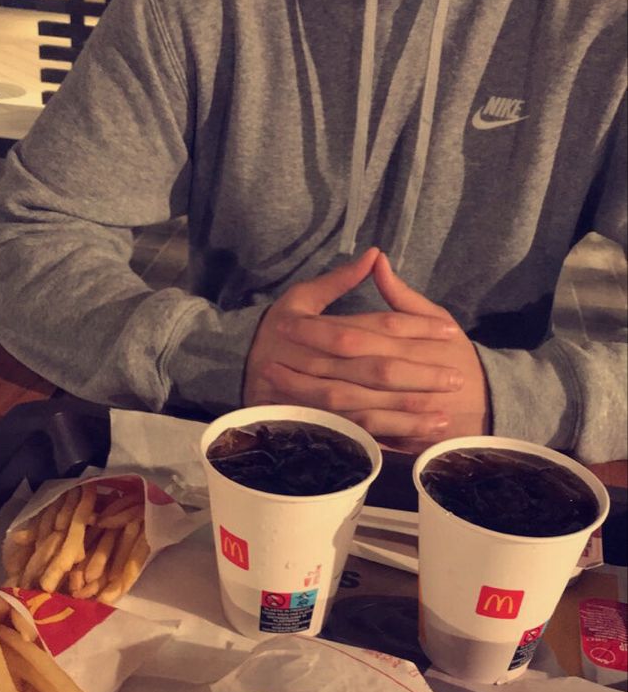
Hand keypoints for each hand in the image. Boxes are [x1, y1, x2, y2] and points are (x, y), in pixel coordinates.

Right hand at [244, 248, 479, 447]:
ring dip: (406, 410)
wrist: (234, 367)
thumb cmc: (277, 328)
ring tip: (444, 412)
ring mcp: (311, 396)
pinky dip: (384, 434)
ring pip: (364, 404)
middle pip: (372, 368)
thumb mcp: (300, 298)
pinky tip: (414, 436)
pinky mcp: (313, 421)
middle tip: (457, 377)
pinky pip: (352, 430)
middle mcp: (311, 362)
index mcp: (312, 328)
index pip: (371, 327)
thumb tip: (376, 255)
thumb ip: (337, 280)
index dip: (412, 329)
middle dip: (418, 374)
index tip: (449, 332)